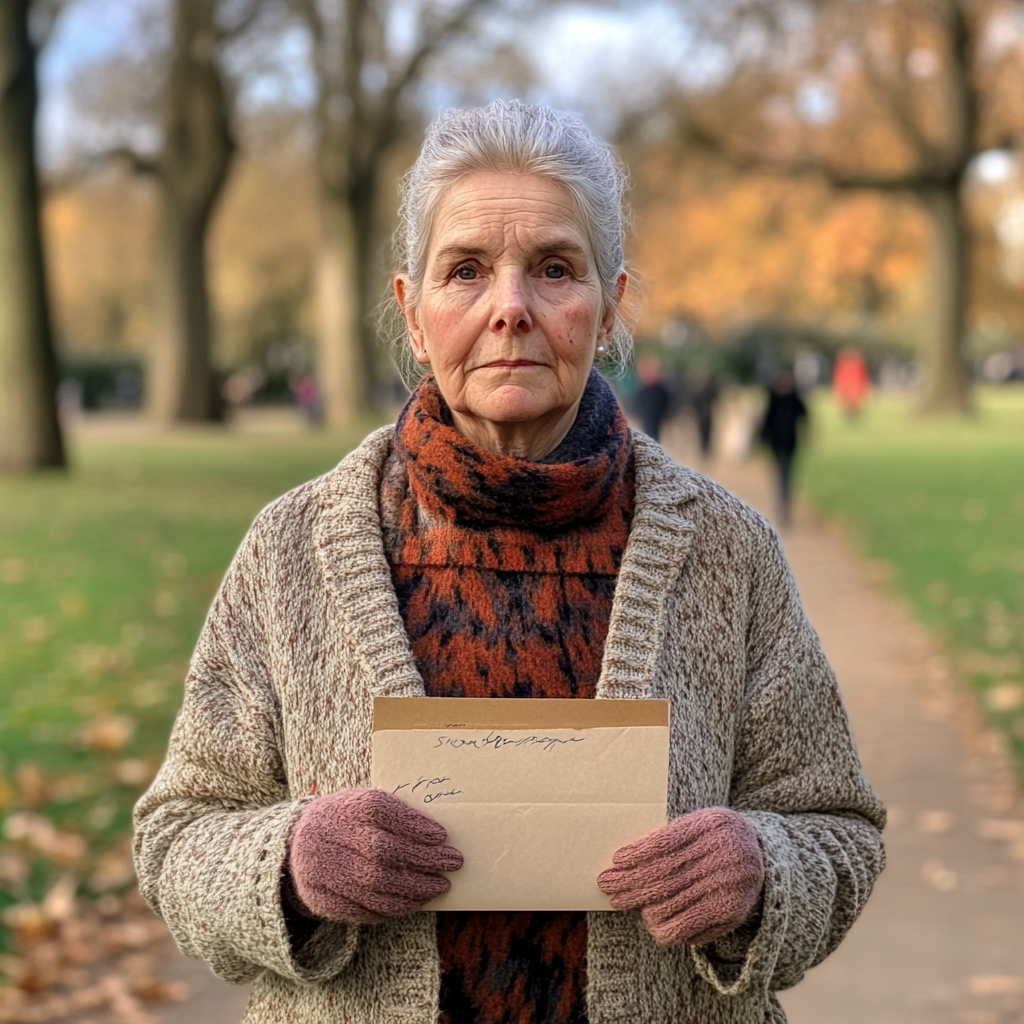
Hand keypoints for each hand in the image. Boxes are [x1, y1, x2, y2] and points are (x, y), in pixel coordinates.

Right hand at [285, 788, 462, 923]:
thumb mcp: (363, 803)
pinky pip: (364, 908)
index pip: (382, 811)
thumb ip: (394, 814)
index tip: (442, 836)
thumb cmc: (346, 820)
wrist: (296, 844)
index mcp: (346, 807)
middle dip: (423, 861)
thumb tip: (437, 834)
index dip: (413, 824)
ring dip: (415, 889)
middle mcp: (332, 837)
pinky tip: (415, 901)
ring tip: (439, 886)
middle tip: (452, 863)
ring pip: (375, 885)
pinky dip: (394, 907)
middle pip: (382, 852)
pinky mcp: (323, 899)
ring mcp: (325, 870)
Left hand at [597, 806, 763, 946]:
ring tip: (623, 900)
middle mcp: (724, 856)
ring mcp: (728, 887)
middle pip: (666, 876)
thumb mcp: (697, 823)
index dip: (638, 854)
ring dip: (643, 906)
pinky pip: (688, 927)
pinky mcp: (731, 913)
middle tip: (606, 884)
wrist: (760, 854)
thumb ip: (670, 837)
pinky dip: (665, 926)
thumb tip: (626, 859)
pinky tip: (652, 920)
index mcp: (712, 826)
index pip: (667, 844)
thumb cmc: (714, 836)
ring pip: (673, 905)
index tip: (616, 861)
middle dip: (631, 883)